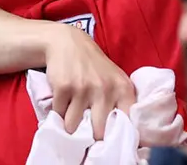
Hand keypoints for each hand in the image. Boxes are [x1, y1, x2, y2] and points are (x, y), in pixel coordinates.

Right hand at [44, 23, 135, 139]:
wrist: (68, 43)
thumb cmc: (94, 67)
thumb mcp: (115, 80)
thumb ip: (120, 104)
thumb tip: (120, 138)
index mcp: (123, 89)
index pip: (127, 123)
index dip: (119, 137)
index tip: (112, 144)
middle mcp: (106, 89)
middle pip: (99, 133)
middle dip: (91, 138)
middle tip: (87, 137)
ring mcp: (84, 89)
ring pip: (74, 127)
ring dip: (70, 126)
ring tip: (72, 118)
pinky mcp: (64, 88)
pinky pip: (59, 115)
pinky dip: (58, 114)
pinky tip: (62, 105)